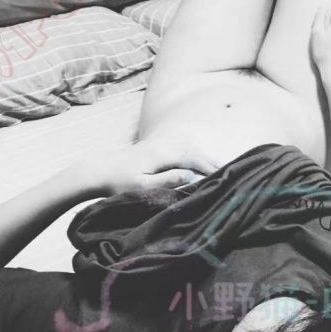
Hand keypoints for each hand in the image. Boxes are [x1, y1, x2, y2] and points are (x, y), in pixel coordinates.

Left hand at [73, 138, 216, 197]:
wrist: (98, 170)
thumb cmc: (118, 183)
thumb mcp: (143, 187)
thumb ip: (168, 180)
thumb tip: (192, 175)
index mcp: (163, 154)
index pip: (195, 159)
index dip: (212, 168)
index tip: (226, 177)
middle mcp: (164, 145)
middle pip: (196, 151)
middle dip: (213, 162)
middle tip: (232, 174)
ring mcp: (160, 145)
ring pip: (190, 149)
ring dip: (205, 159)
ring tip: (220, 170)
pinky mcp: (157, 148)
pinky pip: (183, 150)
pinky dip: (195, 157)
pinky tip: (200, 165)